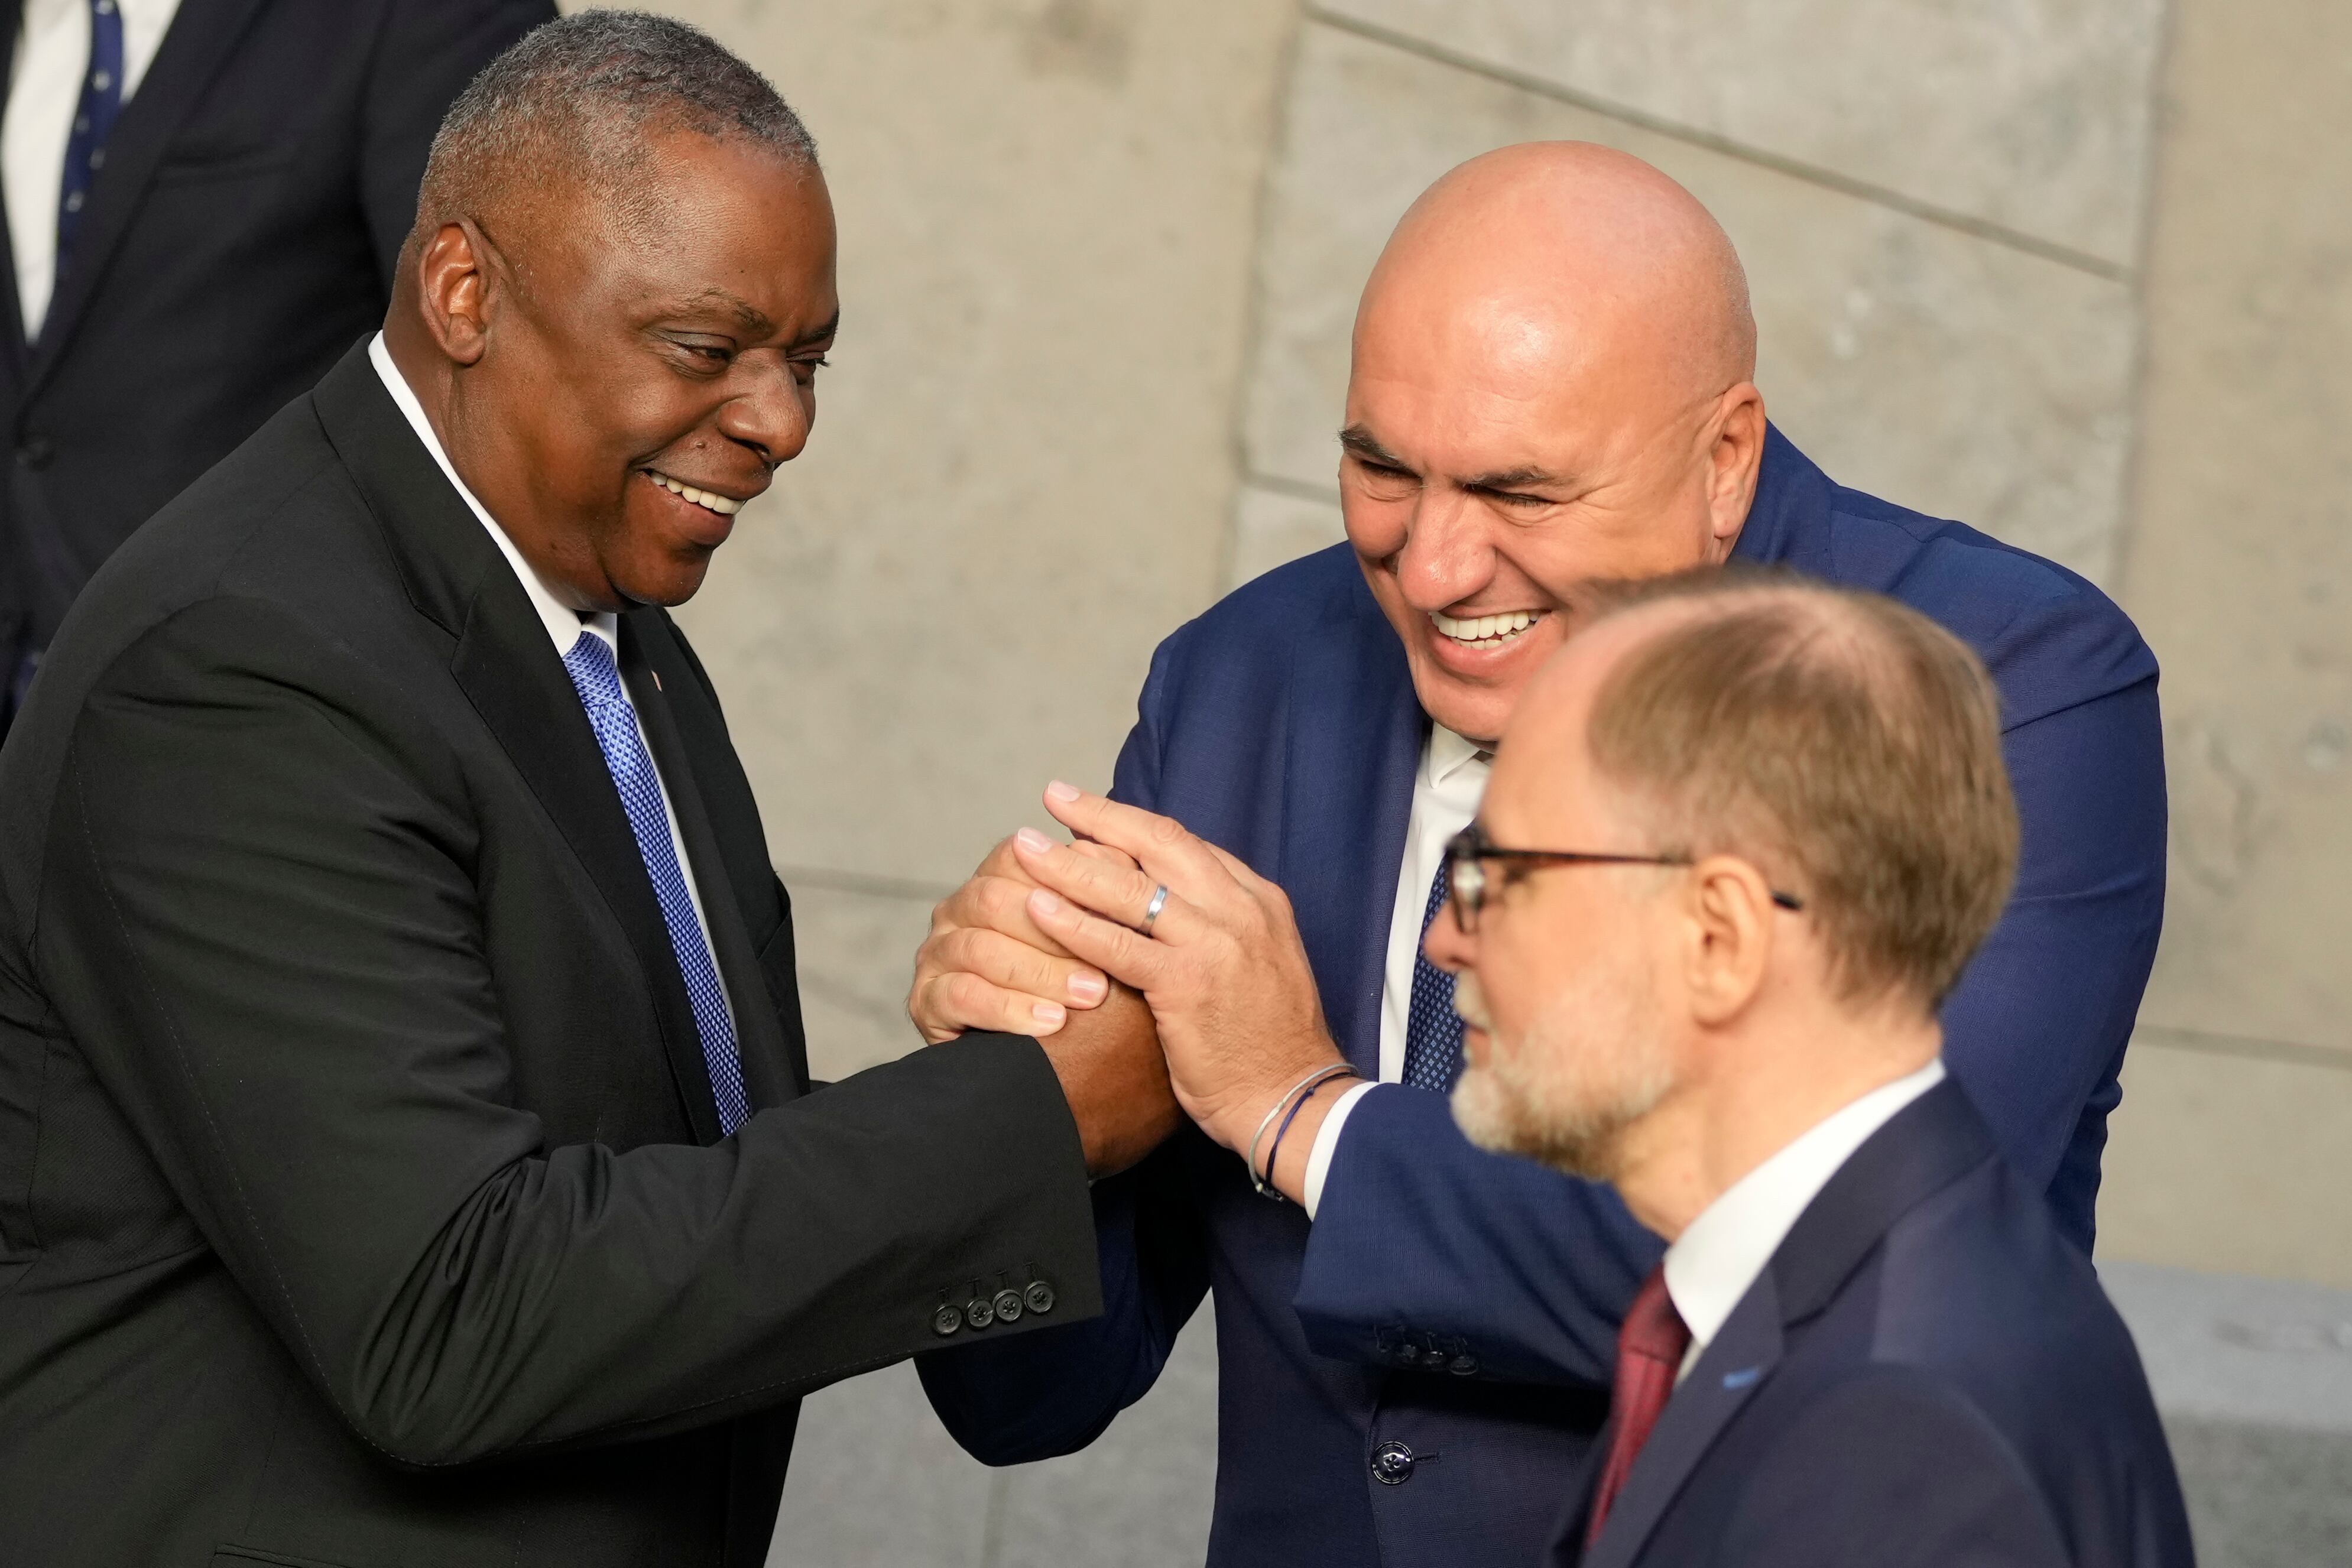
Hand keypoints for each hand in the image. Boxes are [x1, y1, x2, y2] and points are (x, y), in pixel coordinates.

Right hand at [908, 835, 1131, 1043]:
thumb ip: (1104, 895)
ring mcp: (937, 953)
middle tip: (1108, 967)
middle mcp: (957, 910)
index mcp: (993, 880)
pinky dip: (1009, 1009)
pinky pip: (962, 995)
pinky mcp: (925, 999)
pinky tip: (1049, 1023)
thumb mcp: (1099, 940)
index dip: (1067, 880)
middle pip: (995, 900)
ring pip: (980, 947)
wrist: (1051, 1063)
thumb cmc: (1080, 990)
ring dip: (1040, 973)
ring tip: (1090, 997)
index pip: (1018, 857)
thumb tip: (1129, 859)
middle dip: (1055, 934)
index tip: (1117, 908)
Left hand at [1009, 782, 1352, 1165]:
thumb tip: (1166, 906)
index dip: (1133, 824)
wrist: (1295, 1101)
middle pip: (1160, 844)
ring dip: (1069, 862)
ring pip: (1130, 887)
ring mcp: (1215, 944)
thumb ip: (1220, 927)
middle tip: (1055, 796)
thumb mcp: (1258, 965)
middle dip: (1102, 815)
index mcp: (1259, 901)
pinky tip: (1037, 907)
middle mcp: (1240, 910)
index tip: (1094, 813)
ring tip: (1024, 848)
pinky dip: (1072, 922)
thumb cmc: (1267, 1046)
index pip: (1188, 845)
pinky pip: (1116, 943)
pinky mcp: (1186, 984)